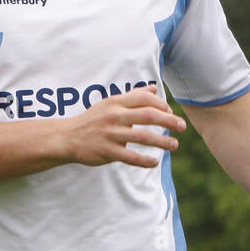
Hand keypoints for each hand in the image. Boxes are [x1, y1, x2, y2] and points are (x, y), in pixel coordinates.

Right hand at [60, 85, 185, 167]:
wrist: (66, 137)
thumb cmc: (93, 119)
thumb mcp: (111, 103)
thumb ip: (133, 96)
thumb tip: (154, 87)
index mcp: (116, 103)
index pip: (144, 99)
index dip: (161, 104)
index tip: (171, 112)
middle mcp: (114, 116)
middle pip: (148, 115)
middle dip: (168, 120)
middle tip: (182, 126)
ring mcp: (110, 134)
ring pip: (142, 136)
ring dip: (162, 141)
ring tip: (174, 145)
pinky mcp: (106, 151)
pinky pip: (129, 156)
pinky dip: (144, 160)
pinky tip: (154, 162)